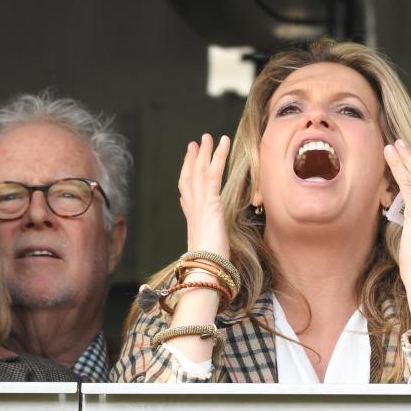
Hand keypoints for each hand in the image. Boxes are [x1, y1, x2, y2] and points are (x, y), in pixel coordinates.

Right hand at [178, 134, 230, 258]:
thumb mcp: (209, 251)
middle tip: (196, 143)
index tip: (190, 166)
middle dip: (193, 160)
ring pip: (200, 172)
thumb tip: (208, 238)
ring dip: (205, 152)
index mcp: (193, 221)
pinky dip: (218, 156)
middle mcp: (193, 210)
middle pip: (190, 178)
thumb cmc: (210, 268)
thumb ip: (208, 241)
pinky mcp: (211, 203)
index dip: (188, 177)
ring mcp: (200, 205)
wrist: (205, 273)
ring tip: (208, 137)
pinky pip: (213, 174)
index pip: (187, 194)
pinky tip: (223, 143)